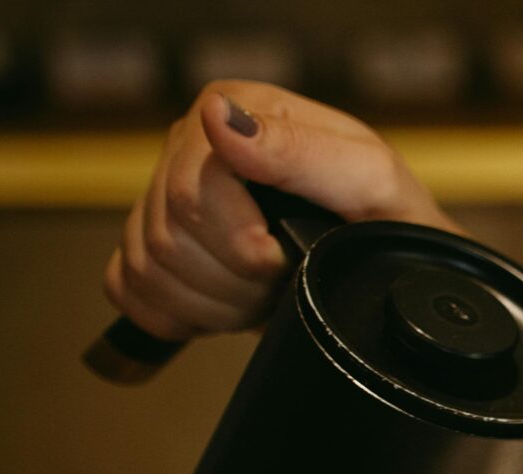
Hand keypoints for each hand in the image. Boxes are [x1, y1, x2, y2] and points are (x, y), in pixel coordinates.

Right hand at [104, 82, 453, 341]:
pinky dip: (180, 315)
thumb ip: (302, 149)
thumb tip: (218, 117)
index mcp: (241, 110)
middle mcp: (194, 143)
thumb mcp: (371, 184)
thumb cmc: (391, 221)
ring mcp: (167, 193)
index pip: (191, 190)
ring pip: (148, 267)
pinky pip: (129, 289)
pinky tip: (228, 305)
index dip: (242, 244)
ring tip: (267, 290)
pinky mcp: (154, 244)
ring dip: (216, 302)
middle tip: (284, 279)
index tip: (287, 257)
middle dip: (235, 279)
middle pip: (167, 234)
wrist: (393, 270)